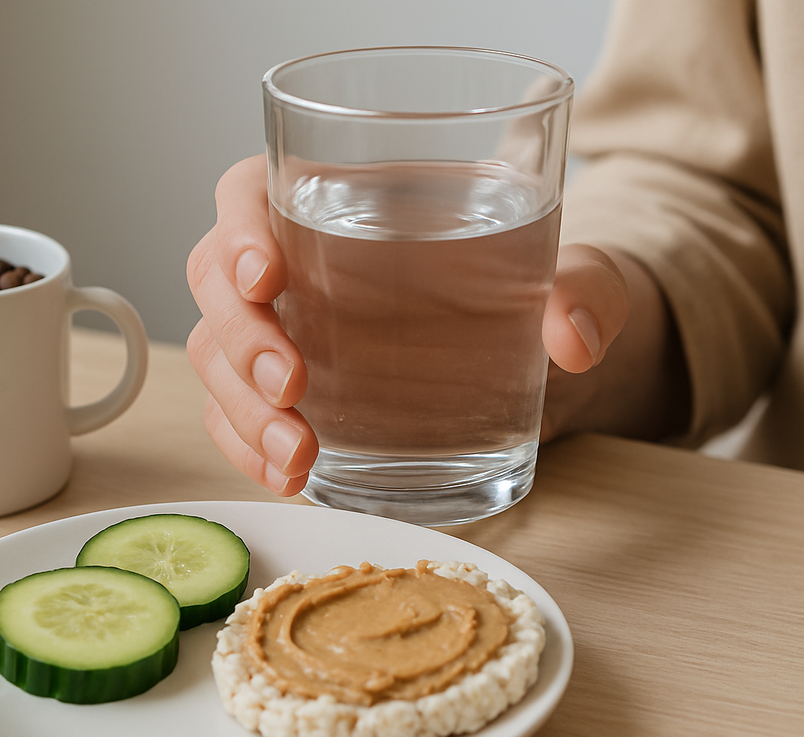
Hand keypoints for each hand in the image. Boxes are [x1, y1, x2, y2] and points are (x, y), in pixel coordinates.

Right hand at [187, 156, 688, 495]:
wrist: (542, 359)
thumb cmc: (539, 289)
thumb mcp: (579, 275)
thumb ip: (588, 288)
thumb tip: (577, 335)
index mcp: (345, 200)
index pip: (252, 193)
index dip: (239, 229)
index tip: (268, 277)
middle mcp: (297, 262)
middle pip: (215, 282)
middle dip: (242, 338)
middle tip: (294, 387)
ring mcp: (286, 331)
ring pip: (217, 356)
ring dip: (240, 409)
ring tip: (298, 456)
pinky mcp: (293, 396)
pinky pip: (236, 416)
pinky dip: (247, 449)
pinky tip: (285, 477)